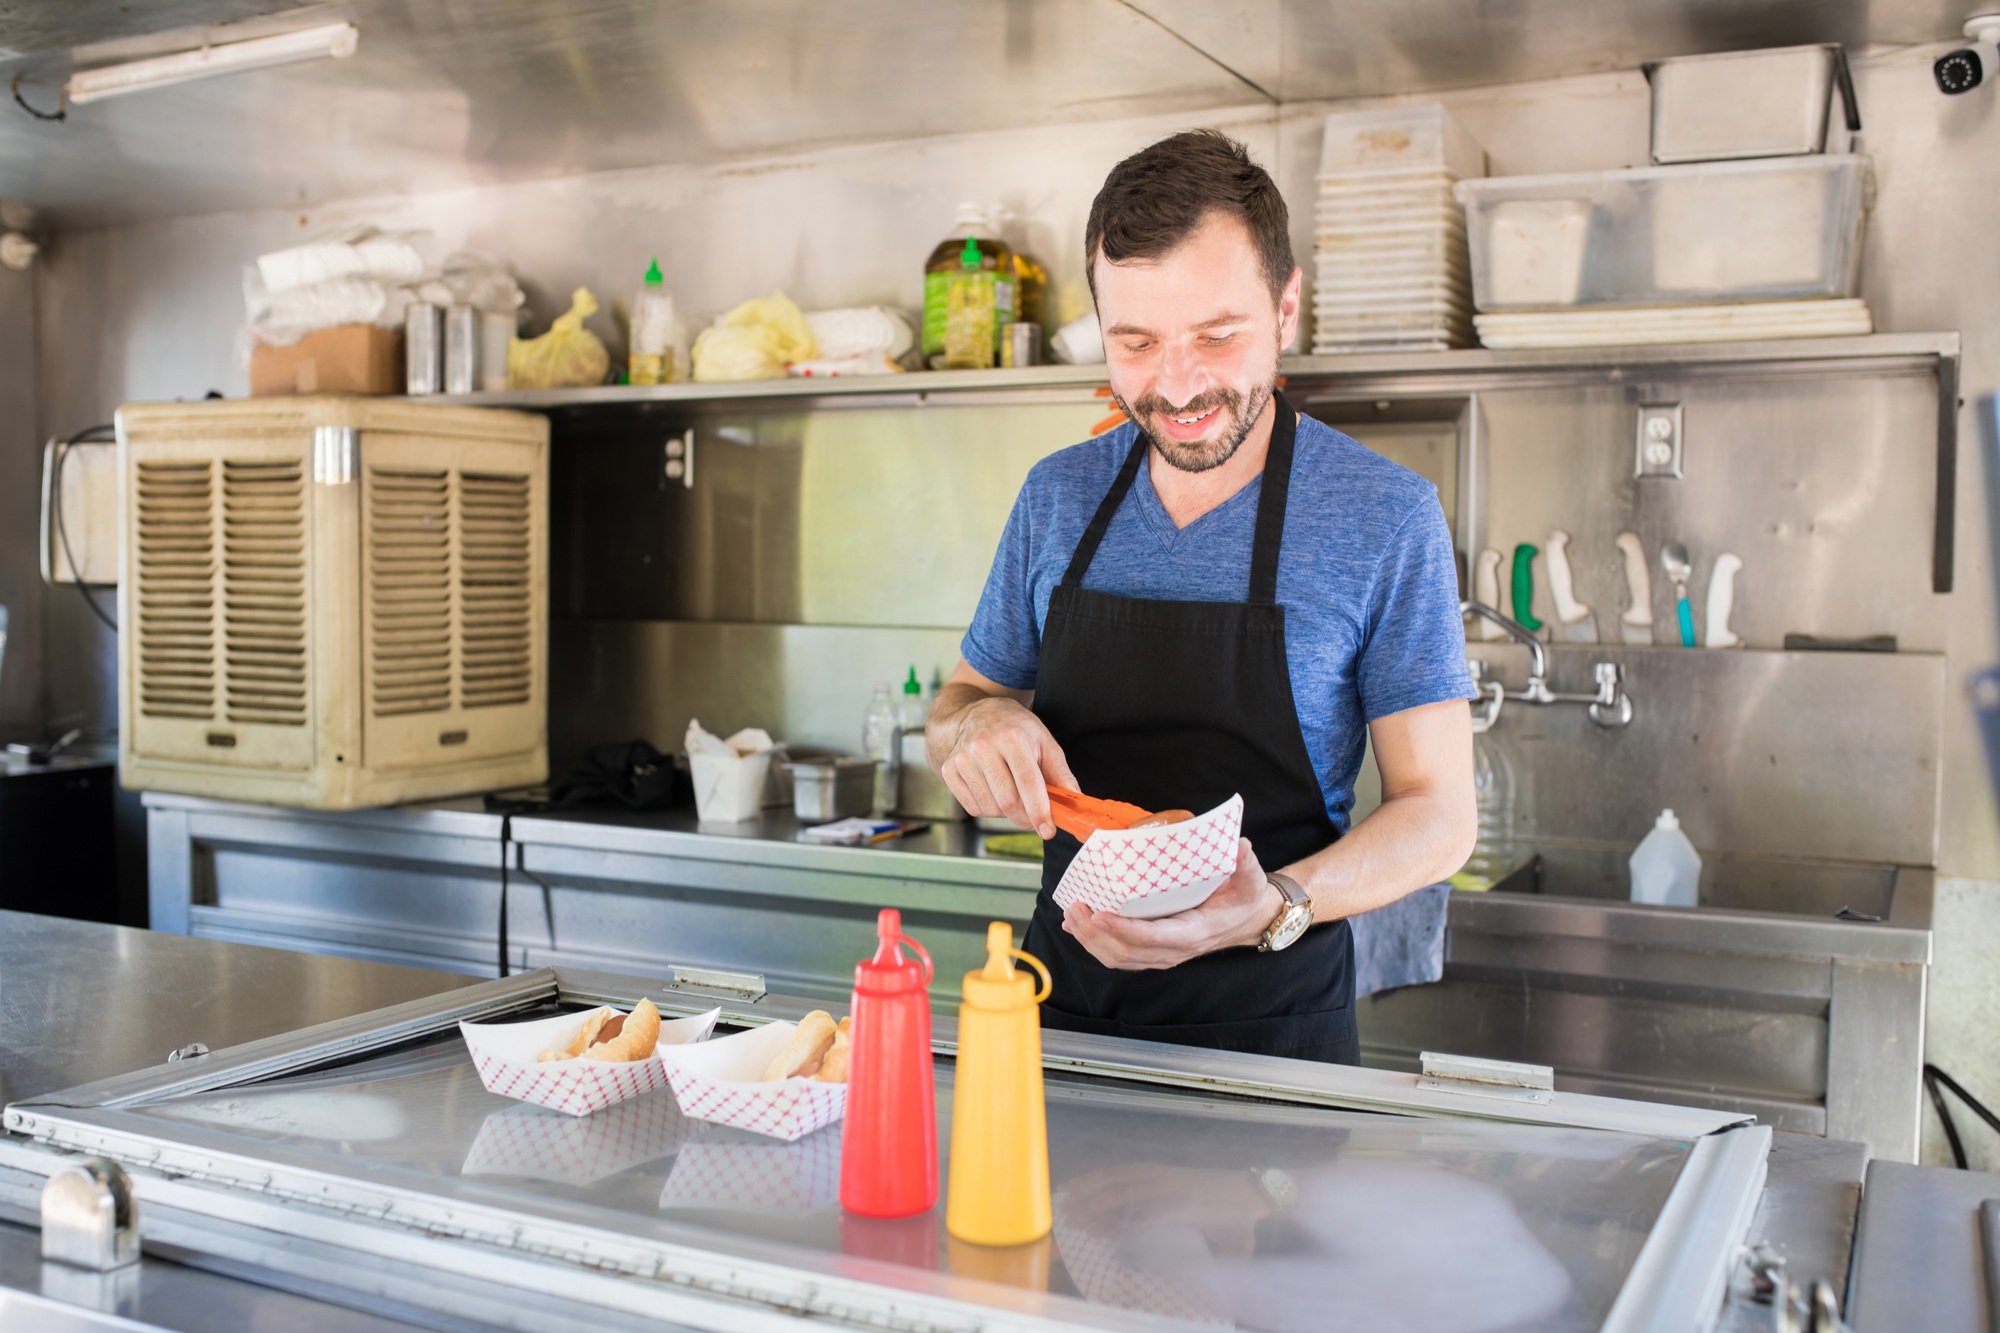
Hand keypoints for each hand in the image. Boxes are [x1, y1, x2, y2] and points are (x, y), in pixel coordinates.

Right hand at [934, 696, 1078, 839]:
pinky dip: (988, 808)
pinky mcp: (950, 771)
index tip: (1048, 830)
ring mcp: (963, 759)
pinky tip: (993, 790)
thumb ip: (1060, 771)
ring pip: (990, 808)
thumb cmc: (1012, 727)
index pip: (1028, 782)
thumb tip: (1074, 800)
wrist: (972, 713)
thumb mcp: (1042, 740)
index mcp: (1012, 737)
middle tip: (1034, 817)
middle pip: (1008, 801)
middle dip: (1025, 817)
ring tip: (1011, 792)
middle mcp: (984, 747)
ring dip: (1006, 812)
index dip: (1039, 811)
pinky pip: (973, 808)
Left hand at [1062, 839, 1283, 969]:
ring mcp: (1162, 955)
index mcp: (1193, 933)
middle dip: (1095, 933)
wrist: (1246, 919)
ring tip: (1070, 916)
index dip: (1123, 929)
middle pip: (1126, 952)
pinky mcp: (1153, 953)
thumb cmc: (1243, 897)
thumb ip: (1244, 864)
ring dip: (1089, 940)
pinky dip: (1094, 944)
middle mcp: (1175, 950)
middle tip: (1075, 908)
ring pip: (1118, 958)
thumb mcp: (1250, 878)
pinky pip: (1119, 956)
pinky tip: (1076, 927)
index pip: (1152, 937)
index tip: (1099, 914)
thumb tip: (1241, 847)